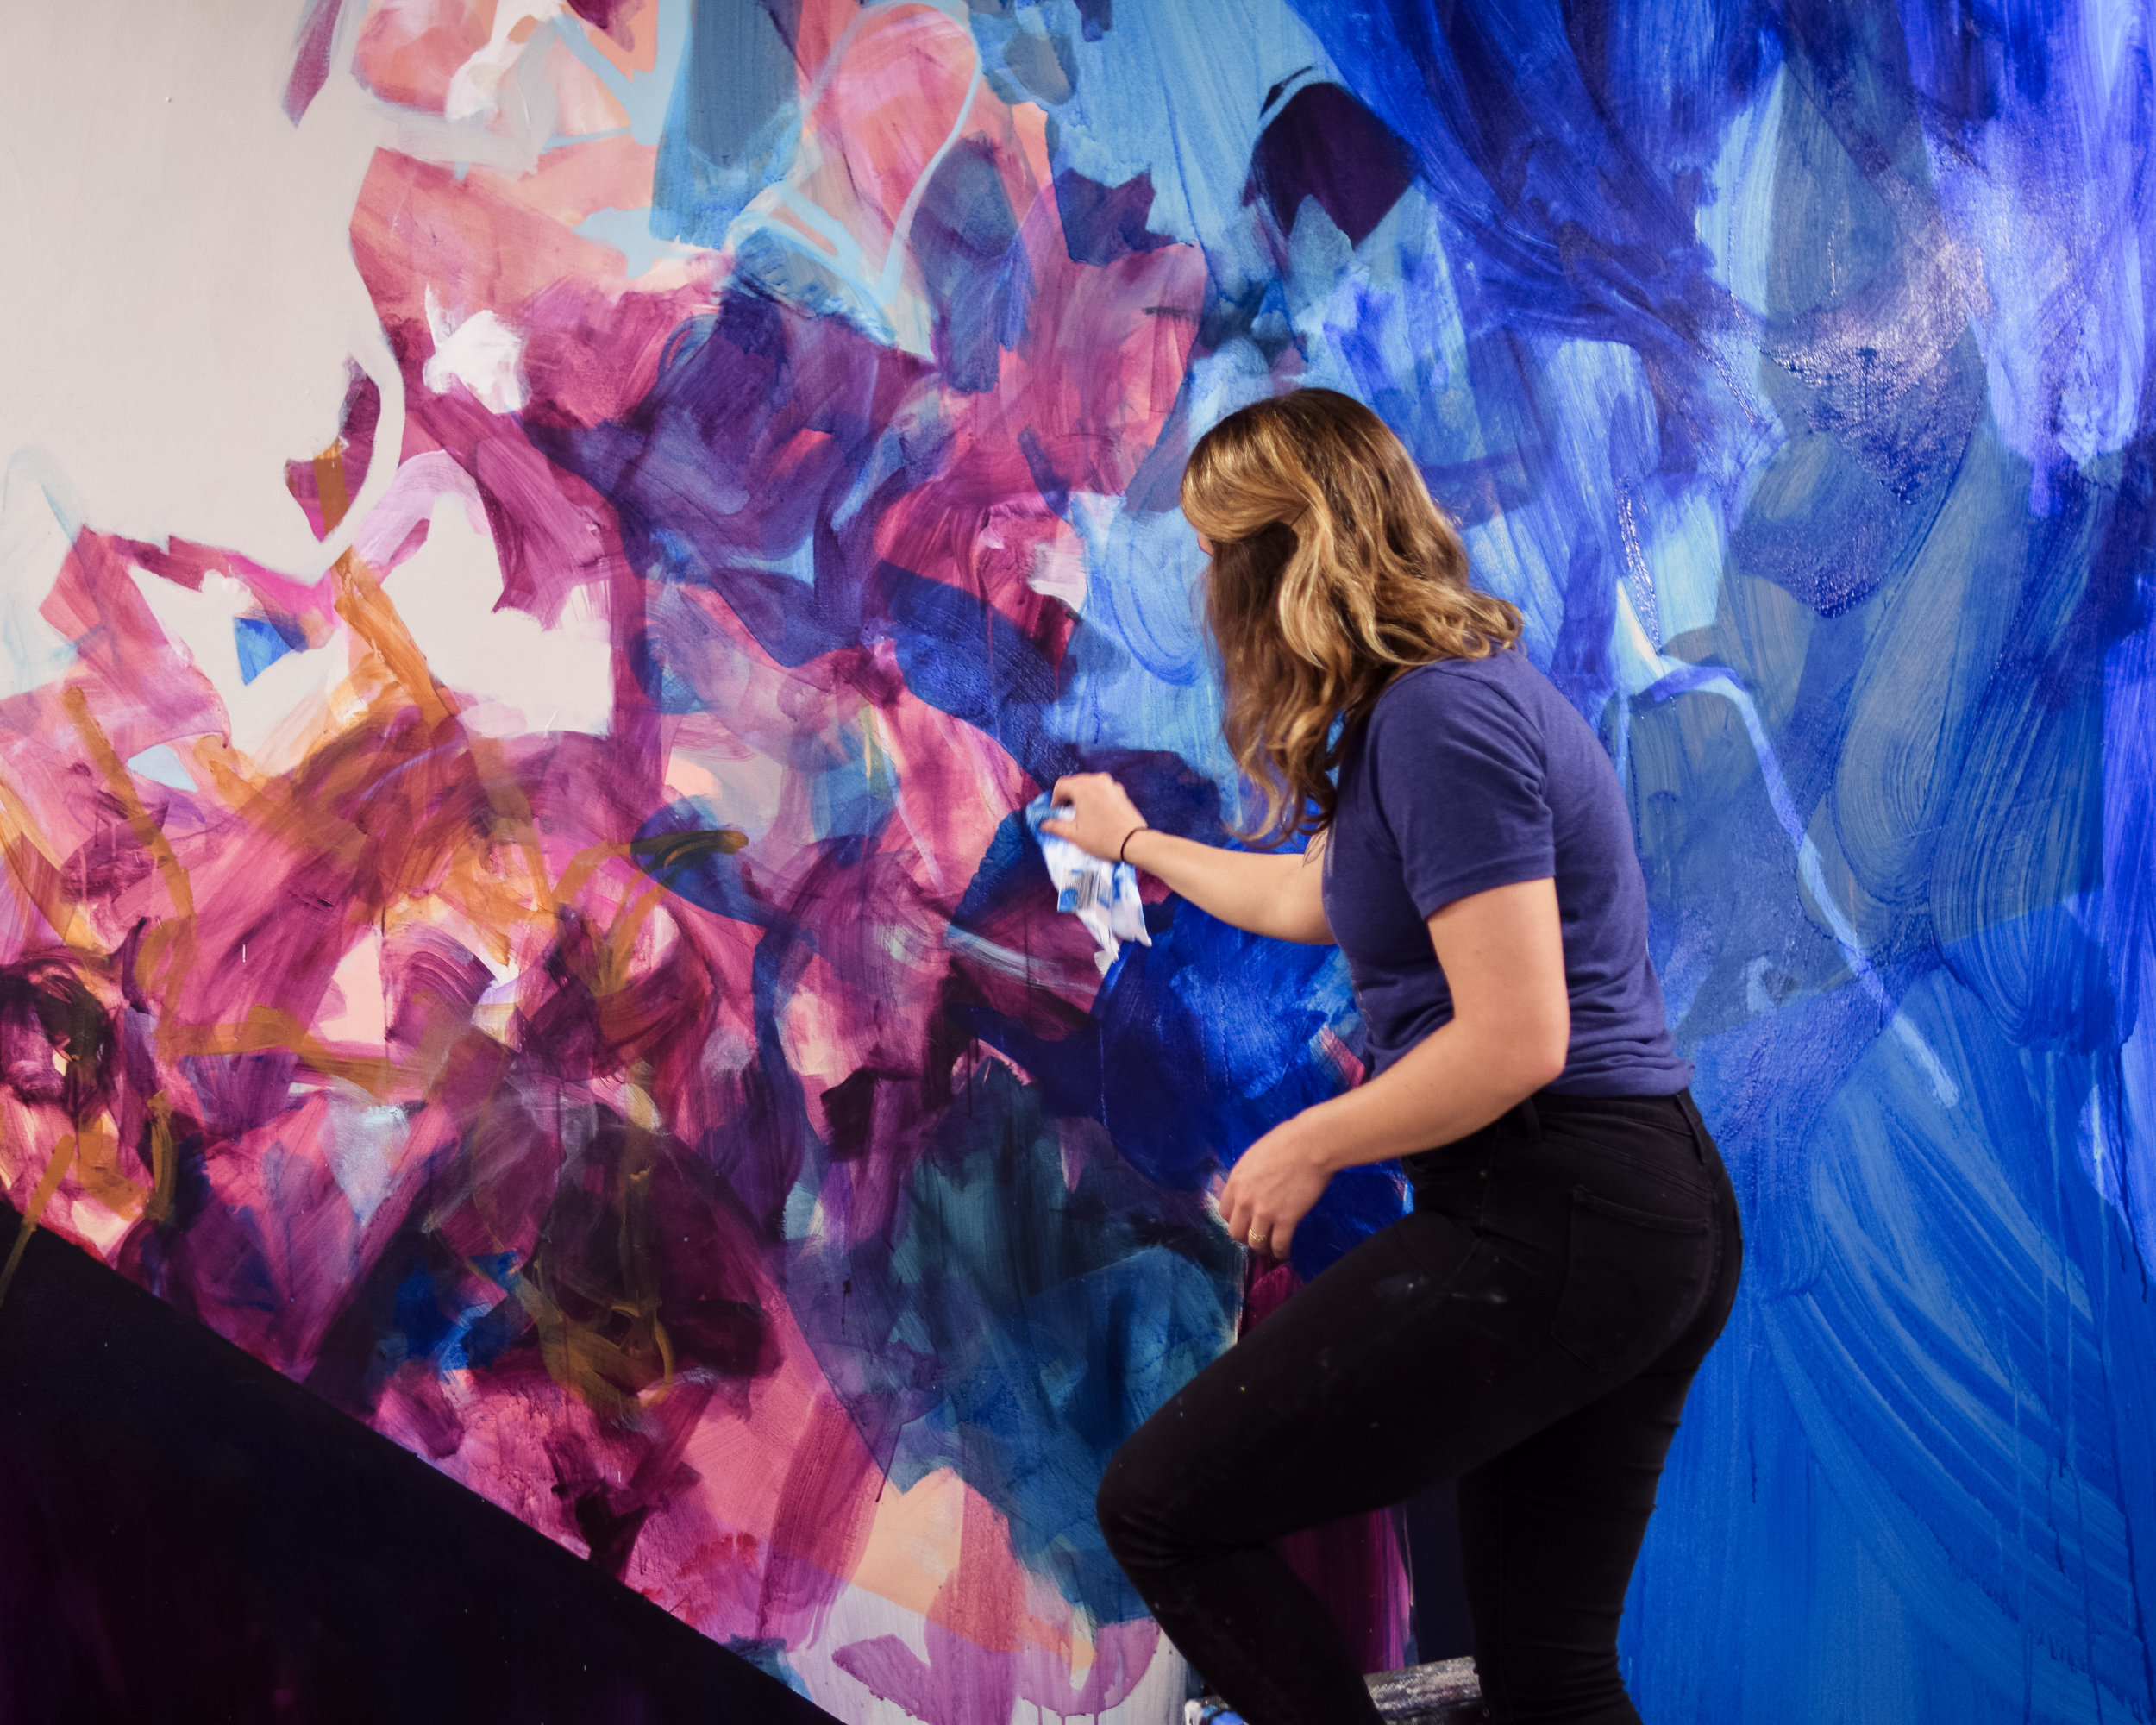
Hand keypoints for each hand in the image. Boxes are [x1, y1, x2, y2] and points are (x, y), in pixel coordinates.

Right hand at [1040, 772, 1148, 862]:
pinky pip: (1101, 789)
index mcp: (1083, 788)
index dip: (1054, 799)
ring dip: (1081, 795)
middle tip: (1066, 812)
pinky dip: (1094, 796)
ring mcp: (1111, 784)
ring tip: (1081, 813)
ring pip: (1089, 784)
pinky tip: (1096, 812)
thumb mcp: (1074, 835)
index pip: (1061, 785)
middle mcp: (1097, 780)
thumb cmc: (1103, 838)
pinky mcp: (1120, 791)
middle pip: (1075, 782)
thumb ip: (1055, 826)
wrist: (1134, 842)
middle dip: (1067, 795)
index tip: (1055, 812)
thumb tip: (1043, 823)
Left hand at [1215, 1115, 1333, 1260]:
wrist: (1310, 1145)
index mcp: (1235, 1182)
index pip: (1224, 1212)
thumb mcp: (1254, 1155)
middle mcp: (1245, 1200)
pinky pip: (1279, 1245)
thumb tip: (1252, 1184)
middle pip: (1236, 1232)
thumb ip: (1248, 1175)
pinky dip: (1281, 1252)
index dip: (1235, 1220)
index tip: (1244, 1221)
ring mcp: (1265, 1212)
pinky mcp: (1286, 1220)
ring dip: (1262, 1247)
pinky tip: (1284, 1252)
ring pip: (1255, 1243)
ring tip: (1270, 1247)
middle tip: (1256, 1236)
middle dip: (1245, 1236)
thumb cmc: (1286, 1141)